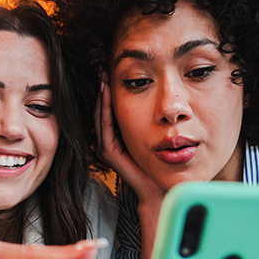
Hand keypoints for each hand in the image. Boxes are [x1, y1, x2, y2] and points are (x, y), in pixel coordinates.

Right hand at [95, 78, 164, 208]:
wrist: (158, 188)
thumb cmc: (158, 163)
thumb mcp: (151, 136)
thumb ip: (147, 121)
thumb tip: (154, 98)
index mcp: (116, 137)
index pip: (109, 110)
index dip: (109, 92)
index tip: (111, 72)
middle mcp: (108, 142)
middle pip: (101, 111)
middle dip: (103, 90)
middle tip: (103, 70)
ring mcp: (107, 148)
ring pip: (101, 117)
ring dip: (102, 98)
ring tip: (103, 79)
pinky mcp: (110, 153)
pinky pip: (106, 128)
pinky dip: (106, 111)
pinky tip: (108, 96)